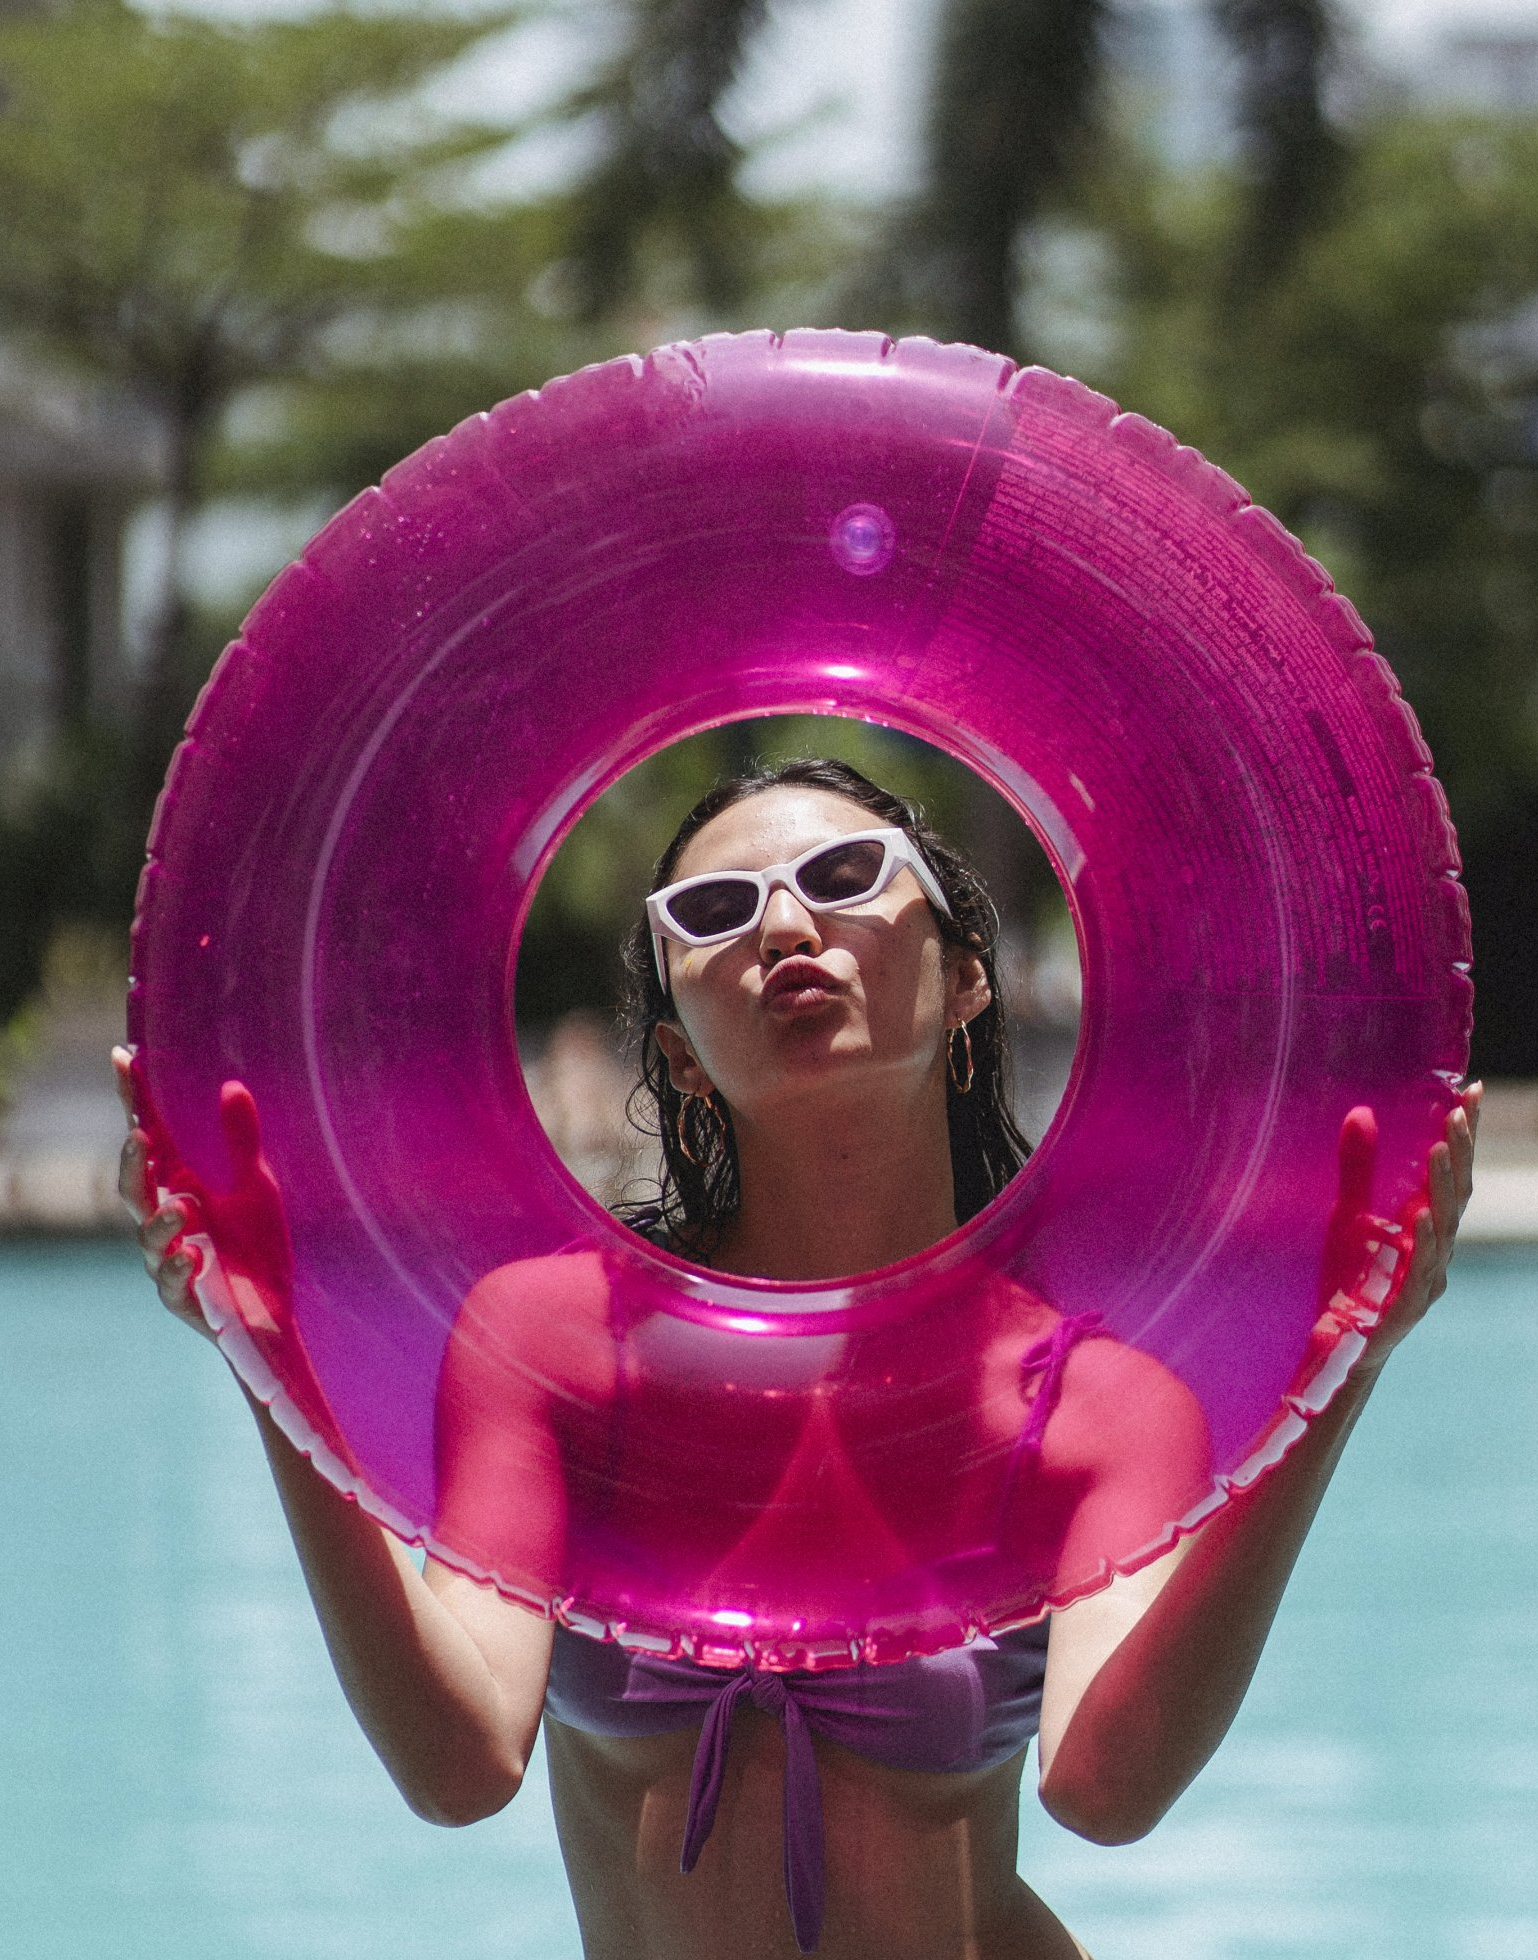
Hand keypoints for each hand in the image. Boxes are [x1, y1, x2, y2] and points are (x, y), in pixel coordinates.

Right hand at [113, 1047, 356, 1470]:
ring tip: (184, 1208)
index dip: (135, 1100)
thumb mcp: (256, 1188)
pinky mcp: (185, 1300)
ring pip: (148, 1238)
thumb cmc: (258, 1247)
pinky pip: (172, 1285)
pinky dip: (180, 1269)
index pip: (150, 1137)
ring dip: (161, 1221)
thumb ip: (242, 1142)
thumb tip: (231, 1087)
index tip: (125, 1056)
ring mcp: (170, 1261)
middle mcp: (166, 1221)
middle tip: (140, 1138)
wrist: (276, 1314)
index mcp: (179, 1186)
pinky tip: (194, 1255)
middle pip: (134, 1188)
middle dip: (133, 1165)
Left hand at [1314, 1084, 1479, 1376]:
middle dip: (1461, 1152)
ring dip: (1444, 1187)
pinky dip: (1421, 1241)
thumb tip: (1361, 1113)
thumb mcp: (1347, 1215)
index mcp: (1427, 1228)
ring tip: (1440, 1148)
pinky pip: (1418, 1271)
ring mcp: (1424, 1280)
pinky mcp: (1404, 1306)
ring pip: (1445, 1229)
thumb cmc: (1349, 1279)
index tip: (1470, 1091)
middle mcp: (1435, 1252)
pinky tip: (1418, 1214)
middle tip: (1457, 1111)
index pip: (1453, 1174)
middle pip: (1457, 1196)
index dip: (1465, 1135)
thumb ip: (1357, 1168)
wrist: (1336, 1345)